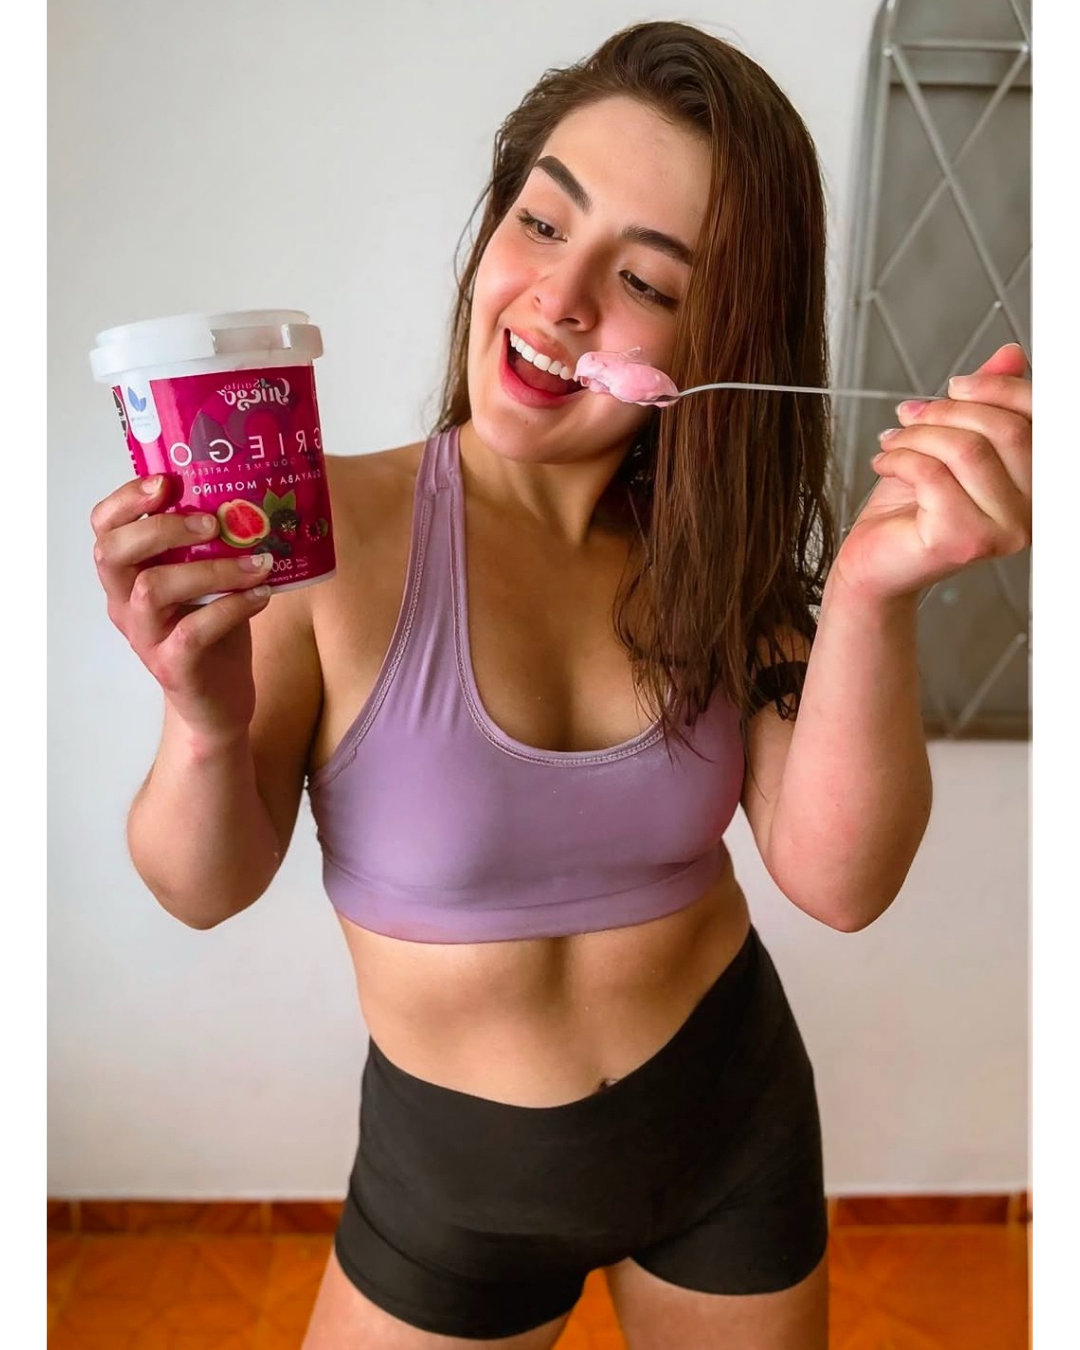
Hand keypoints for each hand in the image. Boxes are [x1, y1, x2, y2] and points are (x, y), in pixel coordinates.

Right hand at [91, 476, 273, 742]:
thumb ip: (209, 546)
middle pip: (114, 553)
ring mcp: (145, 638)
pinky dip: (232, 607)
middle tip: (212, 521)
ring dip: (209, 569)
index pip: (104, 528)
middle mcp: (125, 605)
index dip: (126, 500)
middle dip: (162, 528)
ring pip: (153, 589)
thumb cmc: (215, 632)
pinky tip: (262, 596)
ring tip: (255, 561)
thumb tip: (248, 496)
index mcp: (127, 576)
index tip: (166, 481)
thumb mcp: (206, 581)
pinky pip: (194, 631)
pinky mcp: (174, 667)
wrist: (221, 702)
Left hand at [834, 343, 1031, 601]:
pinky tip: (884, 463)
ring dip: (918, 435)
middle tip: (910, 415)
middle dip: (948, 411)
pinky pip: (932, 474)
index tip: (954, 385)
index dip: (996, 388)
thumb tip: (1012, 354)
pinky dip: (899, 459)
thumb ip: (983, 404)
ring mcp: (1001, 532)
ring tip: (893, 442)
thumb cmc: (910, 509)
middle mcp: (1030, 514)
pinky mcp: (962, 542)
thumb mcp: (947, 443)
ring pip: (967, 449)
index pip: (1034, 417)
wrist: (874, 562)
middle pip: (1005, 430)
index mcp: (1033, 485)